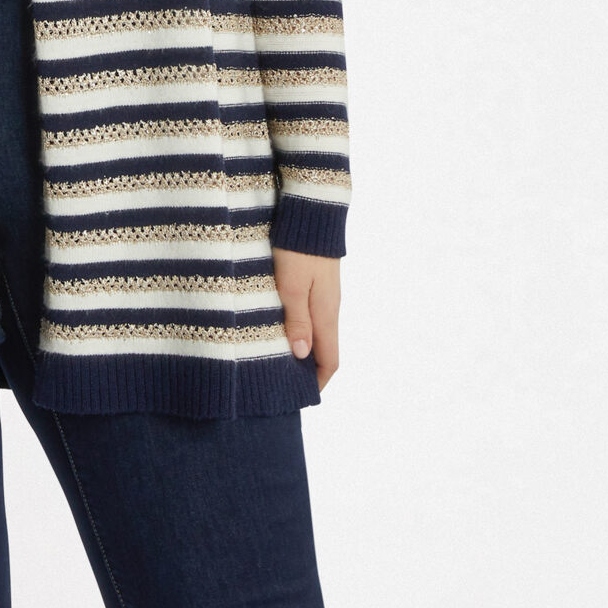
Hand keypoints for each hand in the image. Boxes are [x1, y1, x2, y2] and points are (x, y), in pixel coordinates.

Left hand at [272, 247, 340, 391]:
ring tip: (276, 355)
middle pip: (324, 349)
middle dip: (307, 369)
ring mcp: (324, 294)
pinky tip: (279, 325)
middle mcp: (329, 307)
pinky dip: (299, 327)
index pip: (330, 361)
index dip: (318, 382)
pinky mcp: (316, 281)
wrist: (311, 212)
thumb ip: (297, 320)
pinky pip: (311, 314)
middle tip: (283, 379)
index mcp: (326, 314)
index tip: (300, 395)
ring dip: (302, 347)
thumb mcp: (291, 285)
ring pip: (317, 331)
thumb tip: (301, 355)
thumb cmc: (297, 249)